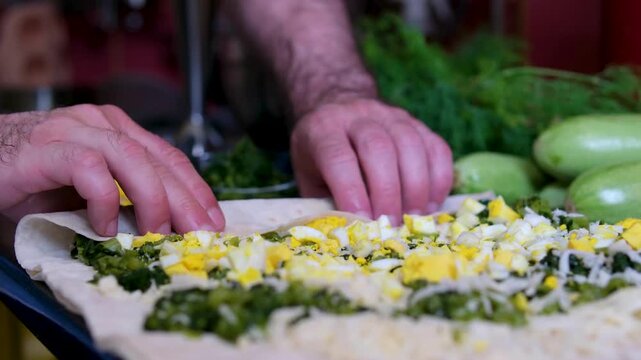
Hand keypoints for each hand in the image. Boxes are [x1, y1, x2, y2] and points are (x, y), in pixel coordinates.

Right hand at [0, 104, 223, 235]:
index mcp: (118, 130)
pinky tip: (103, 226)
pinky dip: (102, 200)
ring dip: (152, 199)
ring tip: (157, 233)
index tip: (214, 219)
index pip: (169, 157)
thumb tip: (169, 228)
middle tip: (200, 233)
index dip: (196, 189)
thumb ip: (124, 198)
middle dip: (186, 200)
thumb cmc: (34, 180)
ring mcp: (74, 130)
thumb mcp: (90, 190)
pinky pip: (88, 168)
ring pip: (131, 158)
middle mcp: (101, 123)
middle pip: (157, 160)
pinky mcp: (47, 148)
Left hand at [291, 98, 452, 222]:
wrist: (337, 112)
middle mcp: (357, 116)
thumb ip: (326, 203)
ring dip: (416, 187)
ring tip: (413, 219)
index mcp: (323, 130)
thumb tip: (350, 236)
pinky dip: (439, 180)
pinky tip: (430, 205)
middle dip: (387, 192)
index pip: (338, 157)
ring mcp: (391, 116)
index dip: (351, 191)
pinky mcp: (417, 123)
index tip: (363, 222)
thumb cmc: (320, 158)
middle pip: (378, 148)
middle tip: (391, 225)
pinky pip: (437, 148)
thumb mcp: (310, 179)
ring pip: (410, 144)